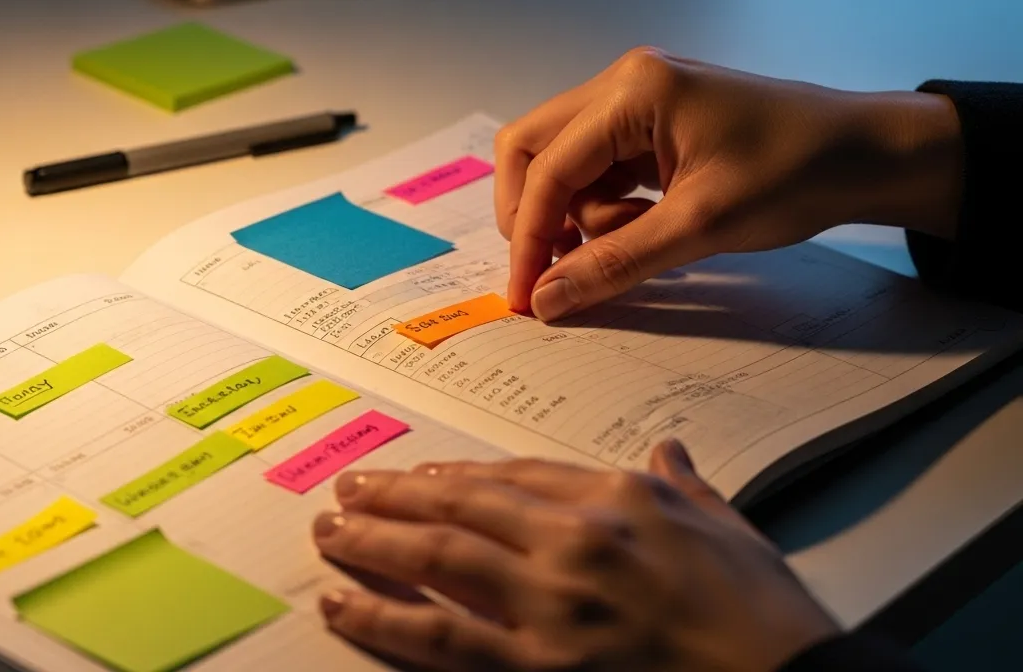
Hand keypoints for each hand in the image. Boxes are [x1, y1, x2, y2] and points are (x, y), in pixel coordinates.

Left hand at [312, 440, 839, 671]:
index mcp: (622, 499)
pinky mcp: (538, 668)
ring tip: (332, 533)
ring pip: (438, 558)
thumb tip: (668, 449)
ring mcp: (553, 604)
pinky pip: (442, 637)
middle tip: (350, 491)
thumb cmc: (767, 618)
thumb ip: (687, 486)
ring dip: (374, 542)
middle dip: (397, 496)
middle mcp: (577, 540)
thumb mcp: (732, 531)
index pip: (519, 474)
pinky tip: (345, 606)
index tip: (423, 476)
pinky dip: (384, 618)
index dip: (459, 475)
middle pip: (463, 505)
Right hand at [495, 47, 964, 319]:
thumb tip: (546, 300)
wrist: (867, 154)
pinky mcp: (651, 123)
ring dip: (578, 214)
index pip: (549, 167)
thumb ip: (614, 263)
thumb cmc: (794, 175)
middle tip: (552, 269)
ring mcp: (635, 100)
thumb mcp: (700, 227)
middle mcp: (622, 83)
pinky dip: (604, 206)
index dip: (530, 236)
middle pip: (533, 148)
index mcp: (633, 91)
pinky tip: (643, 229)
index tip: (526, 295)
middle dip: (535, 214)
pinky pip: (598, 167)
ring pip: (563, 162)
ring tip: (634, 242)